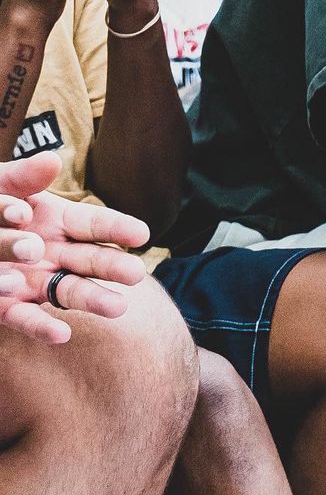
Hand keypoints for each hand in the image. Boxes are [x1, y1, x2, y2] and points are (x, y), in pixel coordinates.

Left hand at [1, 153, 147, 343]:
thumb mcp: (1, 186)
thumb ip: (24, 176)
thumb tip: (51, 159)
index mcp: (57, 220)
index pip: (94, 224)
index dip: (117, 228)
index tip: (142, 234)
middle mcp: (53, 252)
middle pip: (90, 260)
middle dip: (113, 267)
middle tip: (136, 274)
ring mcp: (34, 281)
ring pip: (68, 291)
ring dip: (93, 300)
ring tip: (118, 308)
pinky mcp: (8, 306)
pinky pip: (26, 318)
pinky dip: (42, 327)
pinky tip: (61, 335)